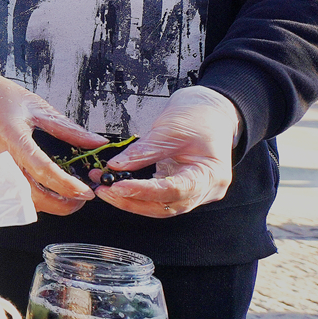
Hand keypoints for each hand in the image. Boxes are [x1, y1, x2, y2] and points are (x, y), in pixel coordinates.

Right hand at [0, 55, 101, 213]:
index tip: (86, 191)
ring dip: (46, 204)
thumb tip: (97, 142)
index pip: (43, 171)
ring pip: (20, 201)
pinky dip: (30, 197)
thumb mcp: (37, 107)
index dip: (67, 185)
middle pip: (32, 197)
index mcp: (13, 138)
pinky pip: (9, 194)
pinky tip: (43, 189)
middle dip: (61, 205)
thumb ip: (67, 129)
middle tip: (81, 198)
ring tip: (65, 193)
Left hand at [95, 86, 239, 217]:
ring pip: (161, 207)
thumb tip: (116, 166)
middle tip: (104, 191)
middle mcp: (207, 189)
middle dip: (132, 201)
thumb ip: (144, 150)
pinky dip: (138, 194)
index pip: (174, 190)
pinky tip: (118, 186)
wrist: (212, 112)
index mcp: (210, 174)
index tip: (118, 187)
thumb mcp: (170, 129)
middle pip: (166, 206)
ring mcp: (195, 192)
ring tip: (105, 188)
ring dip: (132, 200)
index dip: (144, 191)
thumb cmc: (199, 117)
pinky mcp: (182, 189)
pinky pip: (159, 198)